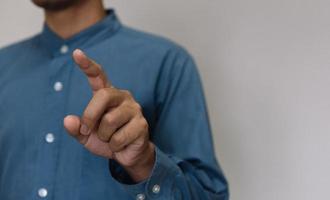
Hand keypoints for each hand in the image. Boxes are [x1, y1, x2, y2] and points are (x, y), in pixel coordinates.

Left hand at [63, 49, 154, 181]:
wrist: (127, 155)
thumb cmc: (107, 139)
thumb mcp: (86, 135)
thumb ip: (76, 128)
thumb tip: (68, 120)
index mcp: (107, 95)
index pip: (98, 76)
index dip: (87, 65)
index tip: (76, 53)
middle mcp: (122, 97)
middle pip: (103, 96)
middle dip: (90, 116)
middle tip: (87, 130)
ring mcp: (134, 109)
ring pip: (110, 121)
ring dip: (104, 136)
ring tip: (110, 138)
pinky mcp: (142, 124)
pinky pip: (119, 137)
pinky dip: (114, 146)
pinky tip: (121, 144)